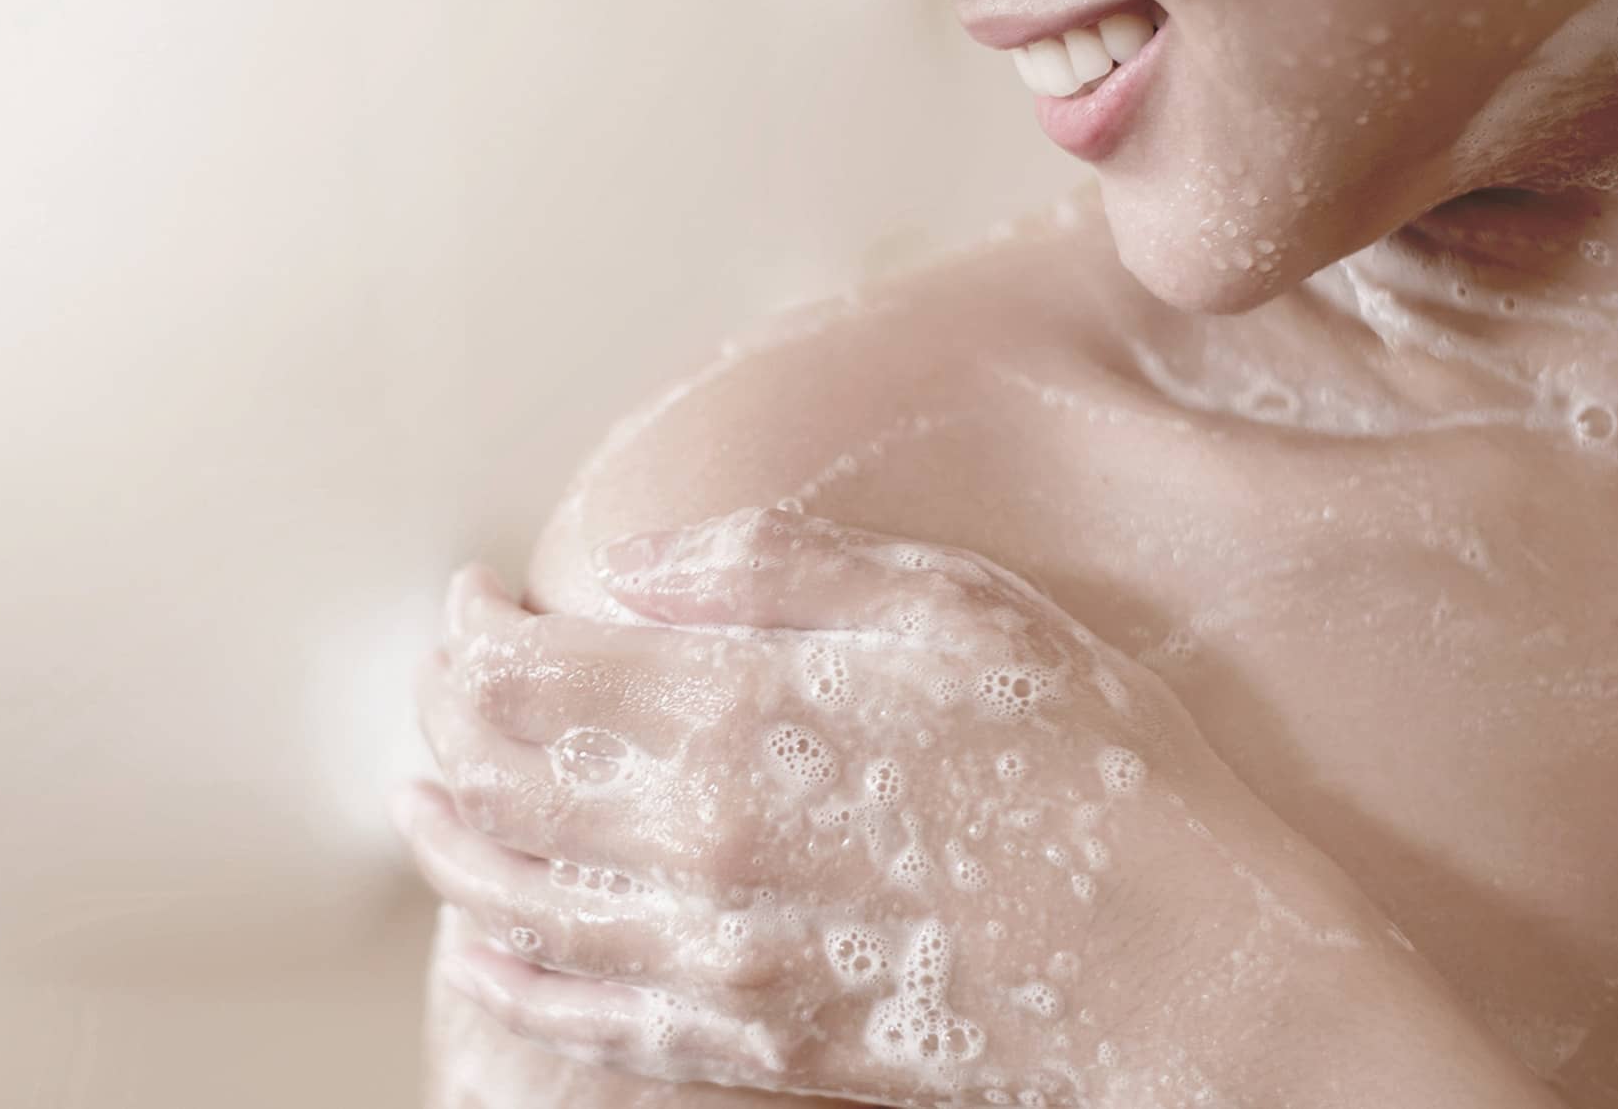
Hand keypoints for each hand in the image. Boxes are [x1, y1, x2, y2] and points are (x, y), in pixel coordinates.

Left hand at [401, 507, 1390, 1106]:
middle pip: (493, 790)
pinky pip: (586, 1023)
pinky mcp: (754, 1046)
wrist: (1188, 976)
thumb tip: (636, 570)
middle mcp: (698, 847)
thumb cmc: (1094, 765)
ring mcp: (718, 963)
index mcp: (739, 717)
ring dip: (452, 848)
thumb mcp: (958, 610)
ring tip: (430, 803)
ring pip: (513, 908)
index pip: (524, 675)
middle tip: (446, 690)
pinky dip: (513, 982)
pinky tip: (487, 958)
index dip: (469, 632)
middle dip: (443, 729)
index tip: (472, 601)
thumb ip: (782, 572)